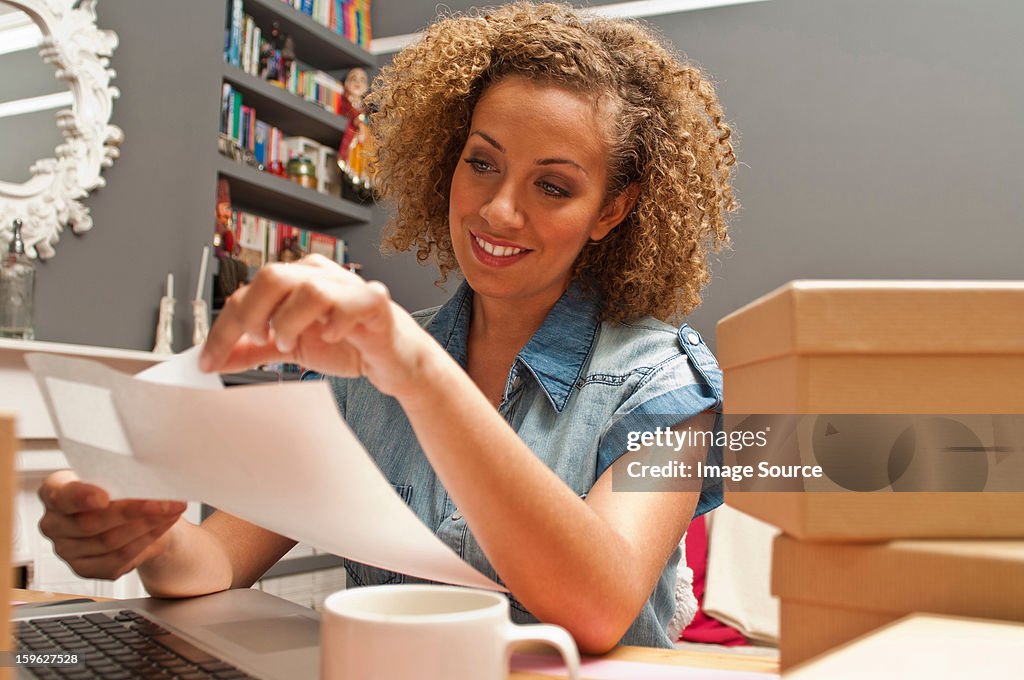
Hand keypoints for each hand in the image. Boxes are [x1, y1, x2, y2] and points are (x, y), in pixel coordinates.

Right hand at [37, 471, 185, 579]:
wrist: (132, 516)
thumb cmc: (118, 490)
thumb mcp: (117, 476)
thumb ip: (120, 478)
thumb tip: (145, 480)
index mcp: (55, 492)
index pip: (61, 495)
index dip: (81, 496)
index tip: (104, 496)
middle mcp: (54, 523)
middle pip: (91, 522)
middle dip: (133, 511)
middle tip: (163, 501)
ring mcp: (67, 549)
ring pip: (109, 541)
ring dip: (147, 525)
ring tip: (170, 511)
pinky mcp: (85, 568)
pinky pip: (118, 559)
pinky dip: (146, 540)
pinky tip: (162, 526)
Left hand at [199, 255, 434, 397]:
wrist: (393, 360)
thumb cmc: (347, 344)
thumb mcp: (289, 348)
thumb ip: (252, 349)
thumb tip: (212, 359)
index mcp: (295, 279)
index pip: (247, 293)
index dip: (224, 328)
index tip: (208, 361)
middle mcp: (320, 275)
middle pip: (272, 276)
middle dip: (254, 315)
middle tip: (260, 341)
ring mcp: (348, 287)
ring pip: (308, 289)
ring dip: (291, 321)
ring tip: (291, 342)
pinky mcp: (375, 304)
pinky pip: (352, 303)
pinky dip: (335, 322)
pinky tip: (331, 337)